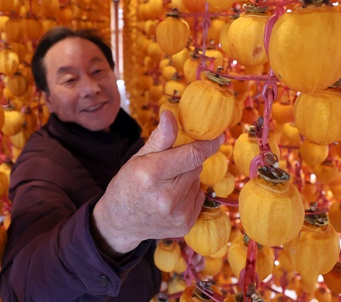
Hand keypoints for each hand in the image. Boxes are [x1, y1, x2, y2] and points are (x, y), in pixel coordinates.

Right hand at [92, 110, 224, 254]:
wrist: (120, 222)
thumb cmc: (128, 184)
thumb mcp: (138, 158)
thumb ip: (160, 138)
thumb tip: (170, 115)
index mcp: (152, 174)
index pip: (192, 154)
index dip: (208, 144)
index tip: (219, 135)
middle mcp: (167, 196)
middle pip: (196, 166)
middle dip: (187, 162)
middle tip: (168, 167)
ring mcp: (178, 213)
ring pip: (197, 182)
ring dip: (187, 179)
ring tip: (166, 186)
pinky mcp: (185, 224)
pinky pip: (199, 197)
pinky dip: (189, 194)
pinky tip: (171, 199)